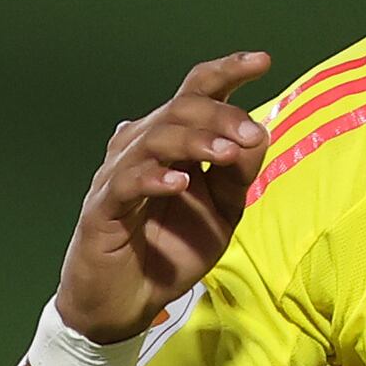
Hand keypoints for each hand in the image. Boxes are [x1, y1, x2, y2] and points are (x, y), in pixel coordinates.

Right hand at [54, 52, 269, 340]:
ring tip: (225, 153)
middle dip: (220, 115)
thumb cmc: (168, 253)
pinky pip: (127, 182)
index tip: (262, 62)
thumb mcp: (221, 214)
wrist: (124, 304)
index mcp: (171, 144)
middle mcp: (141, 147)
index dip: (226, 72)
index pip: (196, 93)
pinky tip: (179, 184)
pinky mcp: (102, 209)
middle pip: (180, 108)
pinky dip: (154, 178)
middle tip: (251, 135)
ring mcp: (118, 175)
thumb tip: (258, 135)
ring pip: (154, 138)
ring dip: (194, 140)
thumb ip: (239, 175)